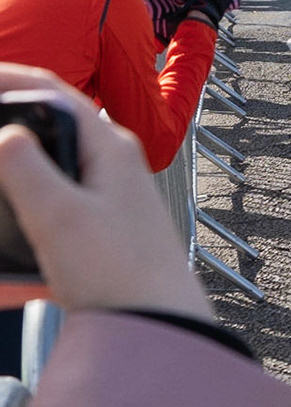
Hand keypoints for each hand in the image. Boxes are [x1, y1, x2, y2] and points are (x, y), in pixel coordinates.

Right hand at [0, 66, 212, 318]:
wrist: (159, 326)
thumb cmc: (120, 274)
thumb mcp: (60, 217)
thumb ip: (27, 169)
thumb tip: (6, 133)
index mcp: (110, 149)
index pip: (54, 93)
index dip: (10, 79)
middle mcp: (115, 164)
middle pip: (51, 124)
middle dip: (10, 120)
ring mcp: (111, 195)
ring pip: (51, 164)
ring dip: (16, 168)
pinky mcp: (103, 226)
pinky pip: (54, 204)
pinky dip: (26, 209)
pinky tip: (12, 224)